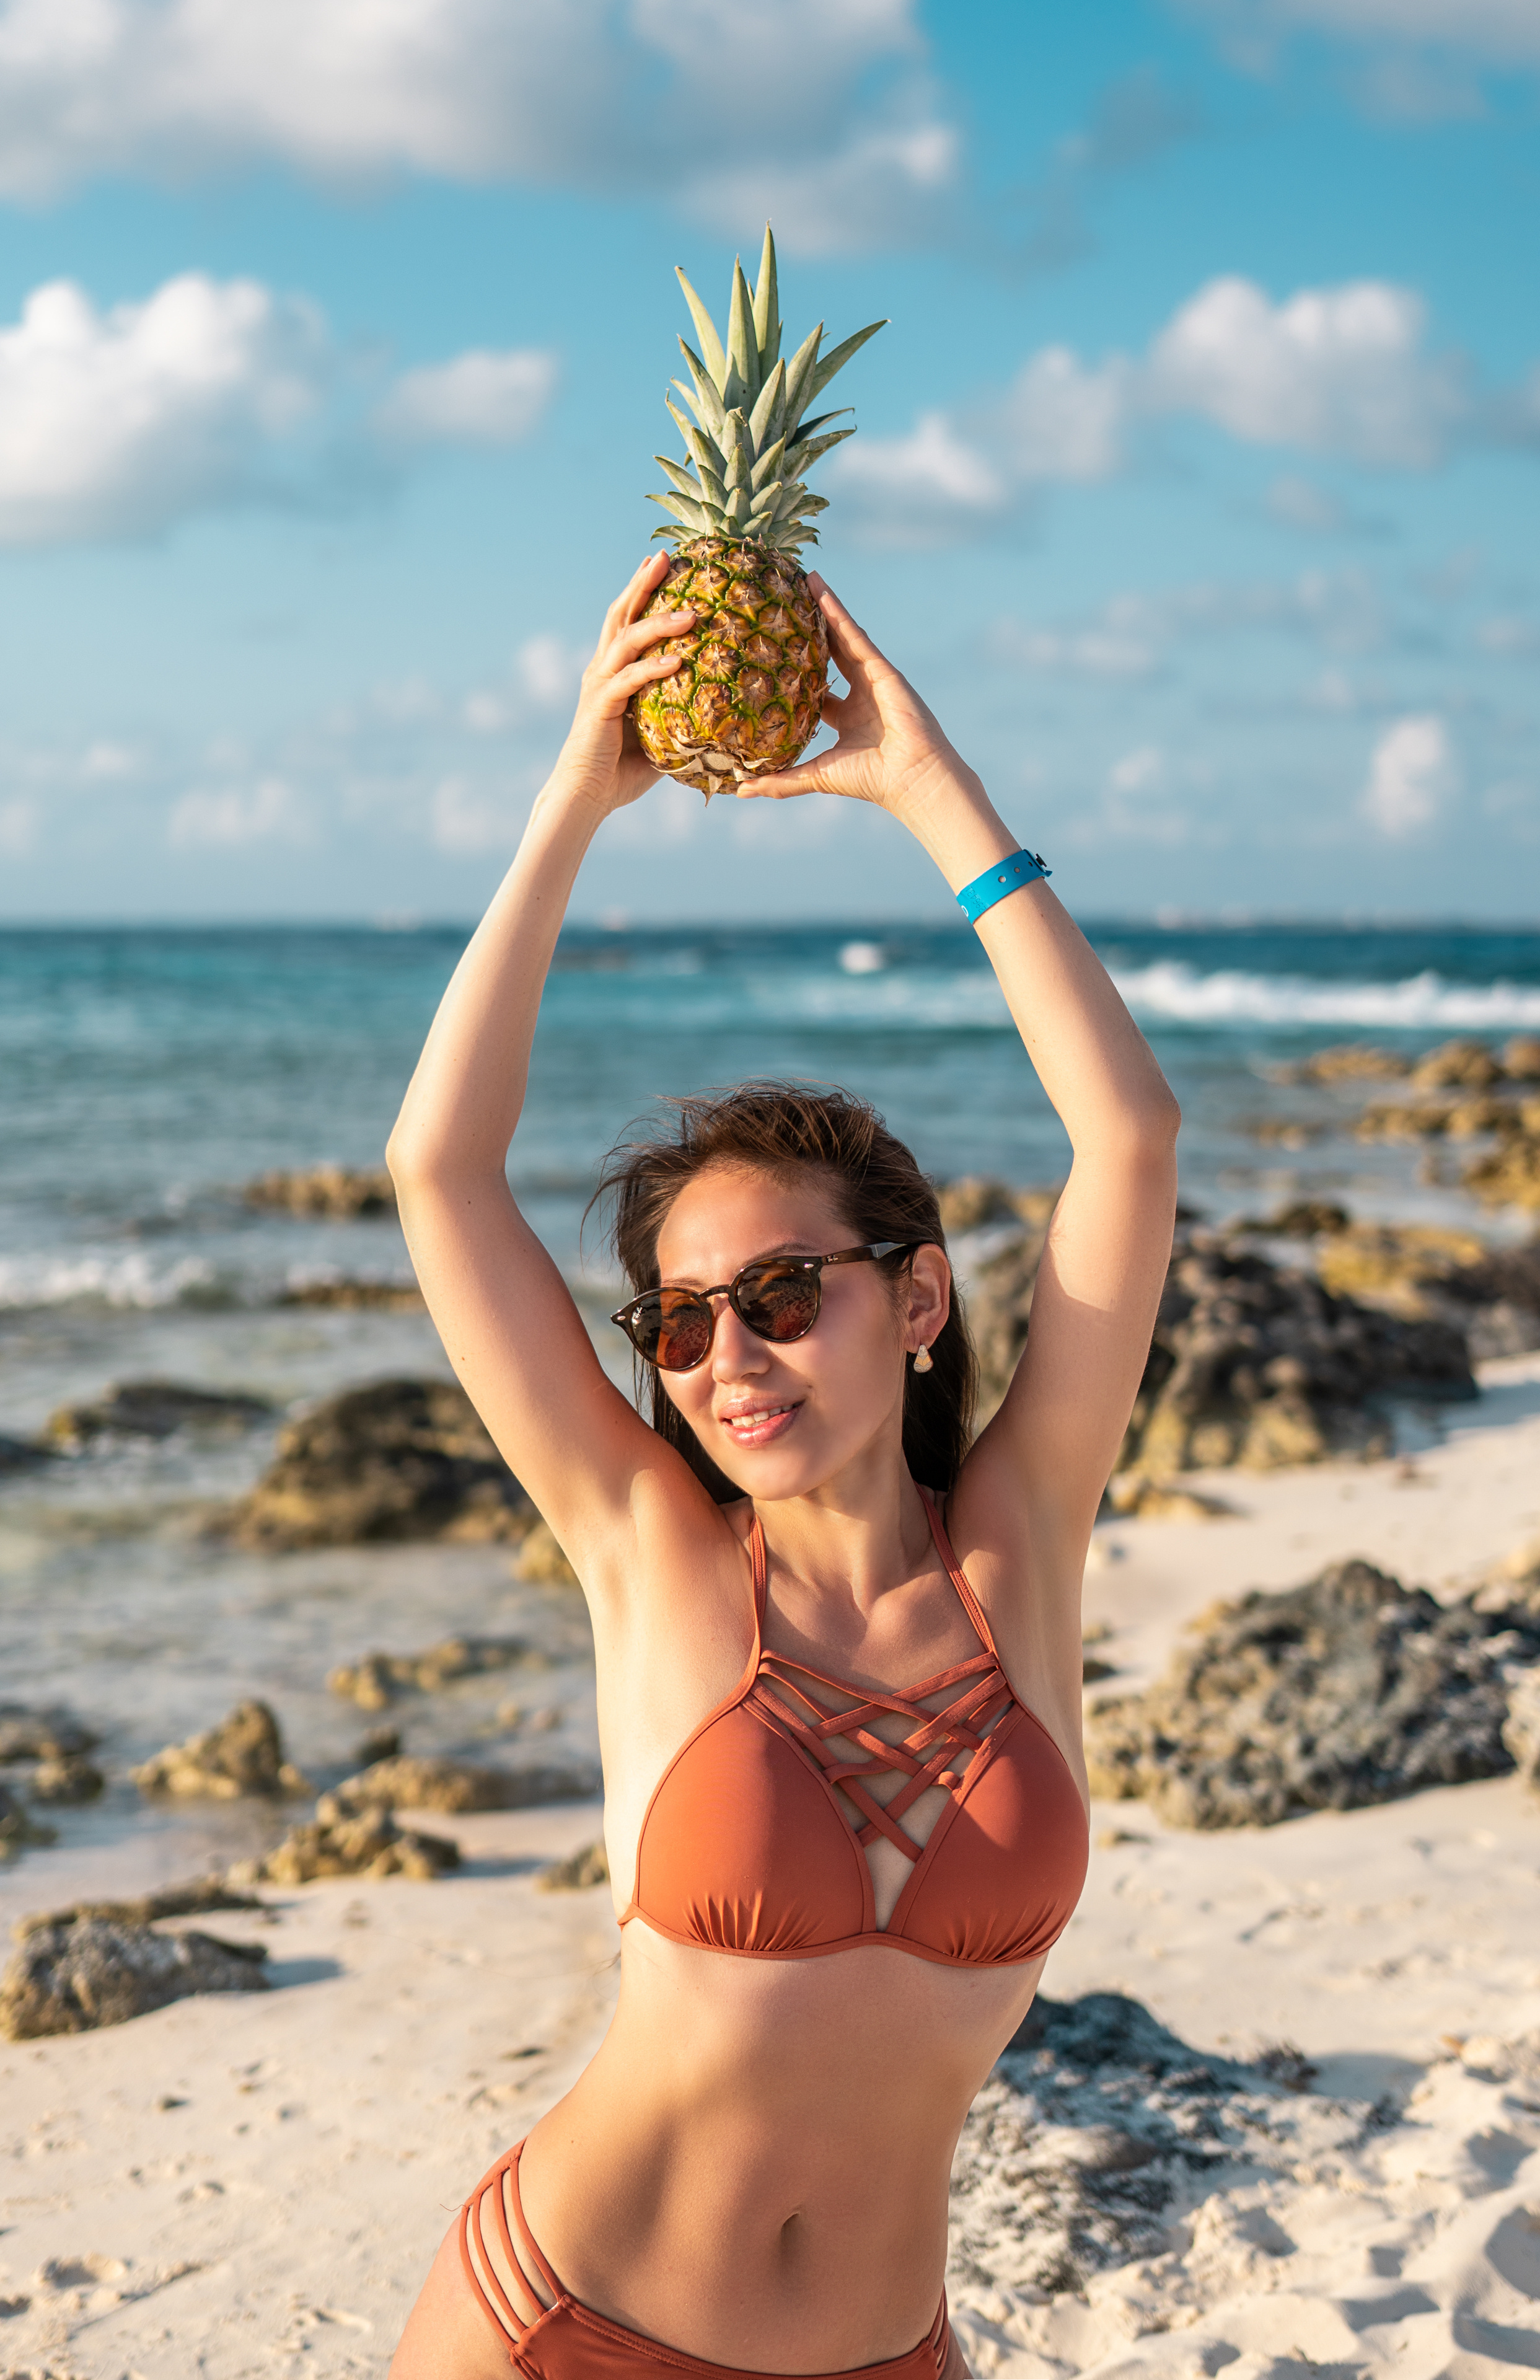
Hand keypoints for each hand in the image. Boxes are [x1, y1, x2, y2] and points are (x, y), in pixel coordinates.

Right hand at [552, 554, 693, 813]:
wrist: (586, 796)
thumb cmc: (621, 771)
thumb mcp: (659, 736)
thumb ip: (679, 716)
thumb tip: (720, 714)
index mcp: (613, 671)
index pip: (628, 620)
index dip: (642, 589)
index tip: (661, 561)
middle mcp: (602, 669)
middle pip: (622, 614)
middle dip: (643, 583)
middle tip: (665, 555)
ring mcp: (599, 685)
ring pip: (627, 640)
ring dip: (659, 622)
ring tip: (691, 612)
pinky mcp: (600, 706)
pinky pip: (630, 679)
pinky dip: (654, 667)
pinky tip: (679, 658)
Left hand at [738, 579, 979, 821]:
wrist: (911, 779)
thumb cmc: (870, 781)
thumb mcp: (815, 776)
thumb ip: (779, 781)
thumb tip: (740, 789)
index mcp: (846, 718)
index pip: (816, 687)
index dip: (794, 670)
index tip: (768, 654)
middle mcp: (859, 693)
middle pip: (828, 652)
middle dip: (807, 629)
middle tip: (782, 603)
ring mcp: (872, 677)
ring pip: (841, 635)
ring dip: (820, 607)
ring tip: (799, 579)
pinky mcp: (881, 666)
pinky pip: (853, 632)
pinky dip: (836, 610)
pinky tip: (818, 588)